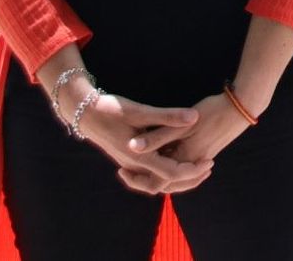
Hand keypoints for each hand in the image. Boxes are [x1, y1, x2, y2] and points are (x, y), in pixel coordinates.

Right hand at [73, 92, 212, 195]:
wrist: (83, 112)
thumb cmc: (111, 109)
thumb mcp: (141, 111)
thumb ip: (168, 116)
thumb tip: (195, 117)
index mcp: (139, 157)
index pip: (172, 173)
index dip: (193, 170)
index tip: (210, 160)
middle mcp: (134, 165)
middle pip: (166, 182)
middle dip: (190, 177)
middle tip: (209, 164)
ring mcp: (130, 163)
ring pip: (158, 178)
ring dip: (179, 174)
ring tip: (199, 163)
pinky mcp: (128, 157)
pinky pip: (151, 170)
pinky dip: (167, 168)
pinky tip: (179, 155)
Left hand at [129, 92, 252, 189]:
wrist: (242, 107)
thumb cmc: (212, 112)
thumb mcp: (181, 124)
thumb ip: (157, 137)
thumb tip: (132, 148)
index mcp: (185, 159)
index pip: (157, 182)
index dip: (137, 180)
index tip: (122, 170)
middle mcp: (193, 163)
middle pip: (165, 184)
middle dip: (145, 181)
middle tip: (126, 172)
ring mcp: (201, 159)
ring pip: (174, 175)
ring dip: (159, 173)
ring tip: (141, 163)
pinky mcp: (206, 151)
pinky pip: (183, 165)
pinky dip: (170, 164)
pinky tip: (162, 151)